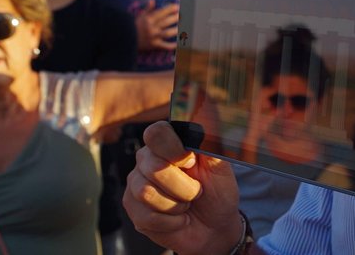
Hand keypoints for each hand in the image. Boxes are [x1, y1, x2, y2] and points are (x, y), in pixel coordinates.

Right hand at [123, 121, 242, 254]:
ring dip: (177, 204)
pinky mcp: (134, 209)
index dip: (173, 148)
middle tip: (196, 191)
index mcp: (168, 143)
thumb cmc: (217, 192)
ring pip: (146, 192)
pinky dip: (171, 221)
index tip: (192, 162)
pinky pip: (147, 216)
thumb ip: (209, 147)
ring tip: (187, 205)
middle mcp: (147, 160)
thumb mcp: (220, 168)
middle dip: (184, 186)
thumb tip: (205, 127)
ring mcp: (136, 184)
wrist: (214, 226)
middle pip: (154, 166)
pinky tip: (179, 219)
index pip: (156, 133)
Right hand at [135, 0, 178, 50]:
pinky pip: (165, 46)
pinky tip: (179, 43)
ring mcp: (153, 37)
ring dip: (176, 30)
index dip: (170, 9)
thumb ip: (147, 9)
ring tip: (183, 27)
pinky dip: (172, 45)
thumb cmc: (134, 27)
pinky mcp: (154, 45)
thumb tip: (152, 0)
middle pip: (166, 22)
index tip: (177, 6)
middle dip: (175, 18)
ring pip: (167, 33)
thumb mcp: (139, 17)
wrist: (126, 40)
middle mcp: (151, 27)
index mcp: (148, 19)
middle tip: (182, 15)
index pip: (161, 12)